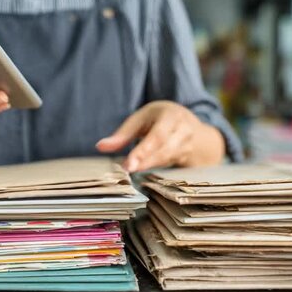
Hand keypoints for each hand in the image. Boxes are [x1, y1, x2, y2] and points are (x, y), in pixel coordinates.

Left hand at [96, 101, 224, 171]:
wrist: (192, 125)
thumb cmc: (160, 119)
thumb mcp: (142, 118)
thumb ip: (123, 134)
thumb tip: (100, 146)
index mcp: (172, 116)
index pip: (157, 136)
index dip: (143, 152)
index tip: (128, 165)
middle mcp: (184, 131)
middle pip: (164, 150)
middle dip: (145, 162)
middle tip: (127, 170)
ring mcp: (189, 146)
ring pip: (167, 160)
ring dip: (148, 167)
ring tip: (130, 171)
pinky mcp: (188, 158)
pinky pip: (170, 166)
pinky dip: (155, 170)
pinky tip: (142, 175)